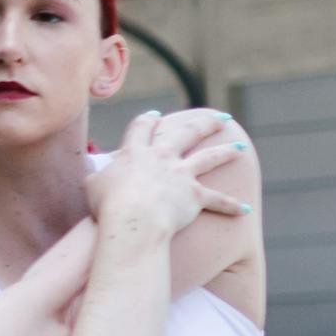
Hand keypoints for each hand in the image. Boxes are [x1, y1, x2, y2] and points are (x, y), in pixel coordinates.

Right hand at [83, 109, 252, 234]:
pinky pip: (217, 200)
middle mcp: (162, 157)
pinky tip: (243, 208)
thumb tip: (93, 179)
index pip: (143, 128)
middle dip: (203, 123)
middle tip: (219, 117)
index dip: (149, 121)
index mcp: (135, 152)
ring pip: (209, 158)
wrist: (131, 218)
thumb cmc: (107, 205)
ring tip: (240, 146)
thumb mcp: (92, 186)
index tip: (156, 116)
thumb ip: (96, 178)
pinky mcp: (194, 196)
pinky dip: (231, 205)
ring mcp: (181, 175)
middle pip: (186, 132)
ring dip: (226, 151)